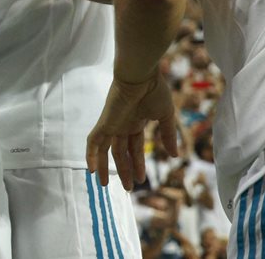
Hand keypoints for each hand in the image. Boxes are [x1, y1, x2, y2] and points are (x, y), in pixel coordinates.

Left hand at [87, 71, 178, 190]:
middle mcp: (122, 125)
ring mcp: (112, 124)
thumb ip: (168, 135)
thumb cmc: (155, 91)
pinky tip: (91, 170)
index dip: (137, 163)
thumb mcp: (166, 116)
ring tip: (105, 185)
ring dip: (105, 167)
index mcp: (136, 122)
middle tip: (127, 188)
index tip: (141, 179)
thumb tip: (174, 155)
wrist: (141, 75)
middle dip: (123, 170)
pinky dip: (90, 154)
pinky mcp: (104, 122)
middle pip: (119, 152)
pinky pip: (93, 141)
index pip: (134, 147)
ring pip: (104, 150)